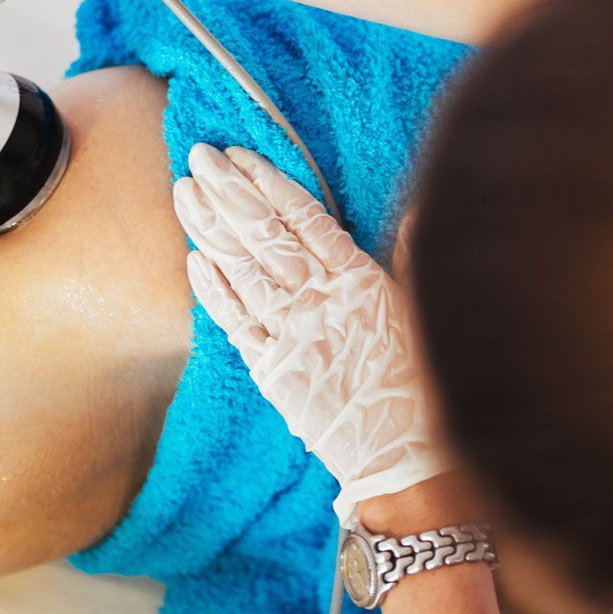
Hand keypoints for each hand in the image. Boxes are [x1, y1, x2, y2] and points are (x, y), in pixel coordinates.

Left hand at [173, 144, 449, 520]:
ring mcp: (292, 336)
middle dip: (228, 191)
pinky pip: (236, 323)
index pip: (305, 218)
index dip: (269, 182)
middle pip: (263, 235)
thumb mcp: (429, 312)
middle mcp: (320, 301)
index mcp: (360, 280)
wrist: (407, 459)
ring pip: (241, 270)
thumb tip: (418, 208)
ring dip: (209, 228)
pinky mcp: (274, 372)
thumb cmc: (428, 385)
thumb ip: (414, 258)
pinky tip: (193, 259)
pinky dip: (213, 290)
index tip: (241, 154)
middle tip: (198, 155)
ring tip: (183, 191)